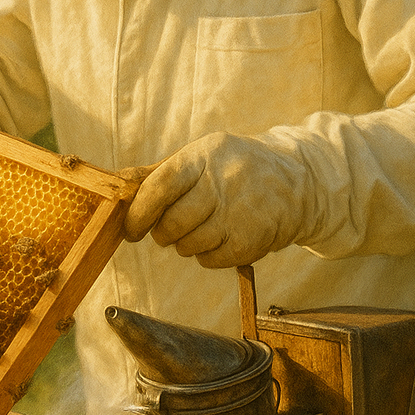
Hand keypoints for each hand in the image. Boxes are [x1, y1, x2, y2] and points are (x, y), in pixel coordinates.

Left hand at [122, 132, 311, 267]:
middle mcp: (224, 181)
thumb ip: (158, 172)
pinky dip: (206, 255)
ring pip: (188, 245)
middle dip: (162, 232)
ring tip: (201, 229)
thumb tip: (117, 183)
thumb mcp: (201, 157)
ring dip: (185, 244)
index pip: (162, 185)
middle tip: (167, 229)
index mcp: (206, 155)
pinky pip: (209, 260)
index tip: (130, 227)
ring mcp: (240, 213)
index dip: (140, 210)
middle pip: (172, 222)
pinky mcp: (251, 241)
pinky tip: (219, 238)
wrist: (298, 183)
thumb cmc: (236, 169)